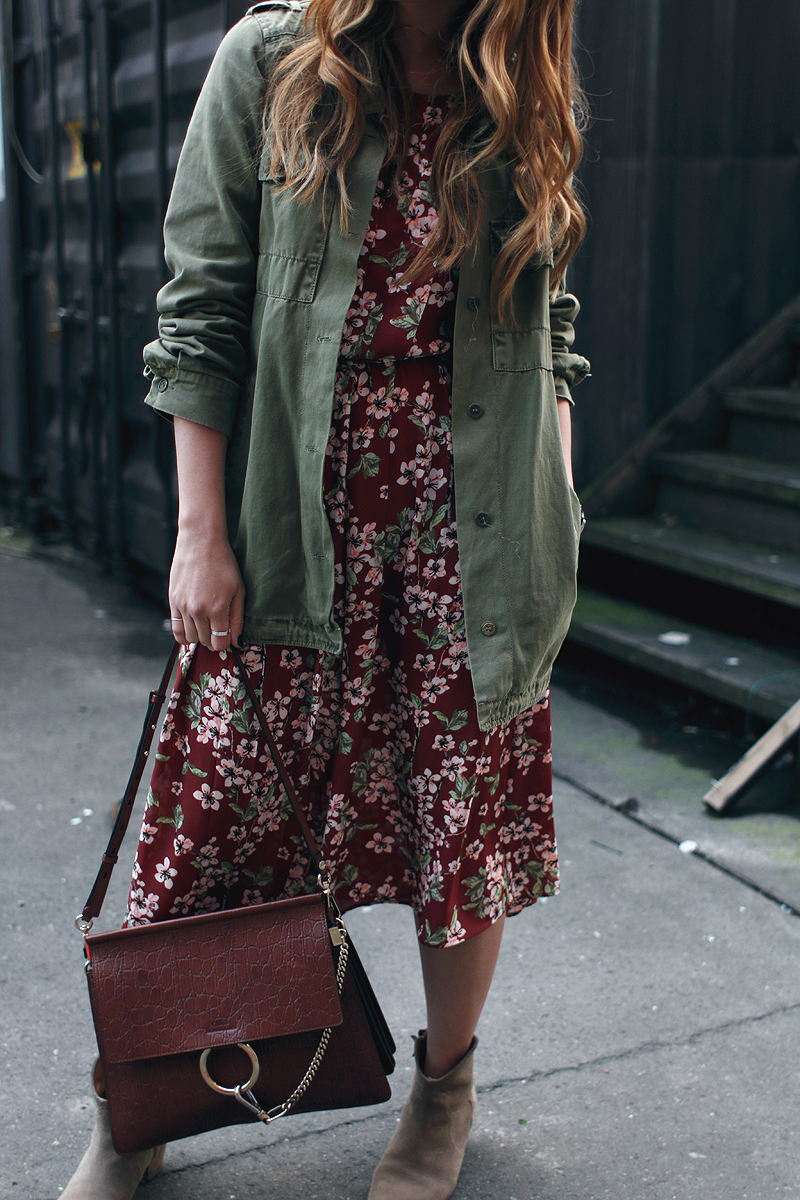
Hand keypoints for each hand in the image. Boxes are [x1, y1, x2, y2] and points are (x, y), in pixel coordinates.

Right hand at [168, 529, 244, 650]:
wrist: (200, 542)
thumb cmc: (223, 563)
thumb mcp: (238, 590)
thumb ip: (237, 618)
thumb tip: (237, 641)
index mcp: (218, 608)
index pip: (219, 642)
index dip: (224, 644)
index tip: (227, 639)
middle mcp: (198, 610)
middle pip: (204, 641)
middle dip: (212, 640)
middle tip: (217, 632)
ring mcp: (183, 606)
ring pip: (189, 637)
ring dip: (198, 637)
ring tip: (206, 628)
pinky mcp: (173, 600)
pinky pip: (175, 628)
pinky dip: (183, 634)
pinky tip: (191, 630)